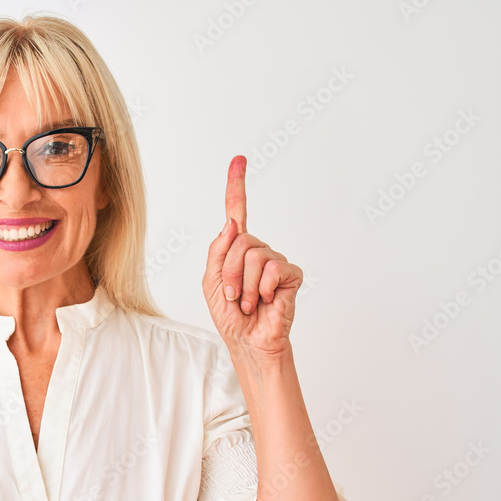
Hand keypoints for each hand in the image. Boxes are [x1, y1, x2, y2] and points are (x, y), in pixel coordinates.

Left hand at [202, 155, 302, 358]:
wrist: (248, 341)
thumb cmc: (229, 315)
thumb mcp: (210, 282)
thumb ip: (218, 251)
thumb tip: (231, 223)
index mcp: (236, 249)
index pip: (237, 212)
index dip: (236, 186)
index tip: (239, 159)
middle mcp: (257, 250)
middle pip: (239, 240)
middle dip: (228, 271)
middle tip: (231, 295)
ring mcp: (275, 261)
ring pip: (253, 255)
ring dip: (242, 285)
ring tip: (247, 302)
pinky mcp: (291, 275)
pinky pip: (272, 268)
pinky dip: (260, 289)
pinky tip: (264, 301)